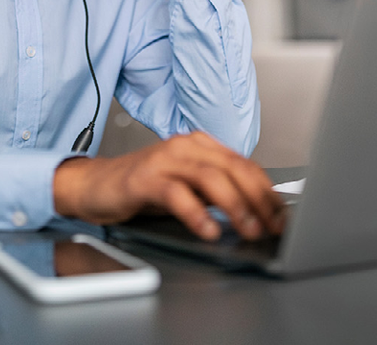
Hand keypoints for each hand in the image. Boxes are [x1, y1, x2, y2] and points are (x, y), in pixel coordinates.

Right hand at [53, 132, 286, 240]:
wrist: (94, 185)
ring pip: (211, 178)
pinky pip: (177, 194)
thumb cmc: (142, 188)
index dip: (267, 191)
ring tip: (248, 230)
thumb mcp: (187, 187)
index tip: (282, 216)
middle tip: (272, 226)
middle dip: (259, 199)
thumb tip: (256, 212)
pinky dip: (197, 214)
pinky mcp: (144, 179)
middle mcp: (185, 147)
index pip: (244, 164)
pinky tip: (208, 230)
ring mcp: (164, 160)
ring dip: (236, 206)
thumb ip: (216, 192)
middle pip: (233, 168)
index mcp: (199, 146)